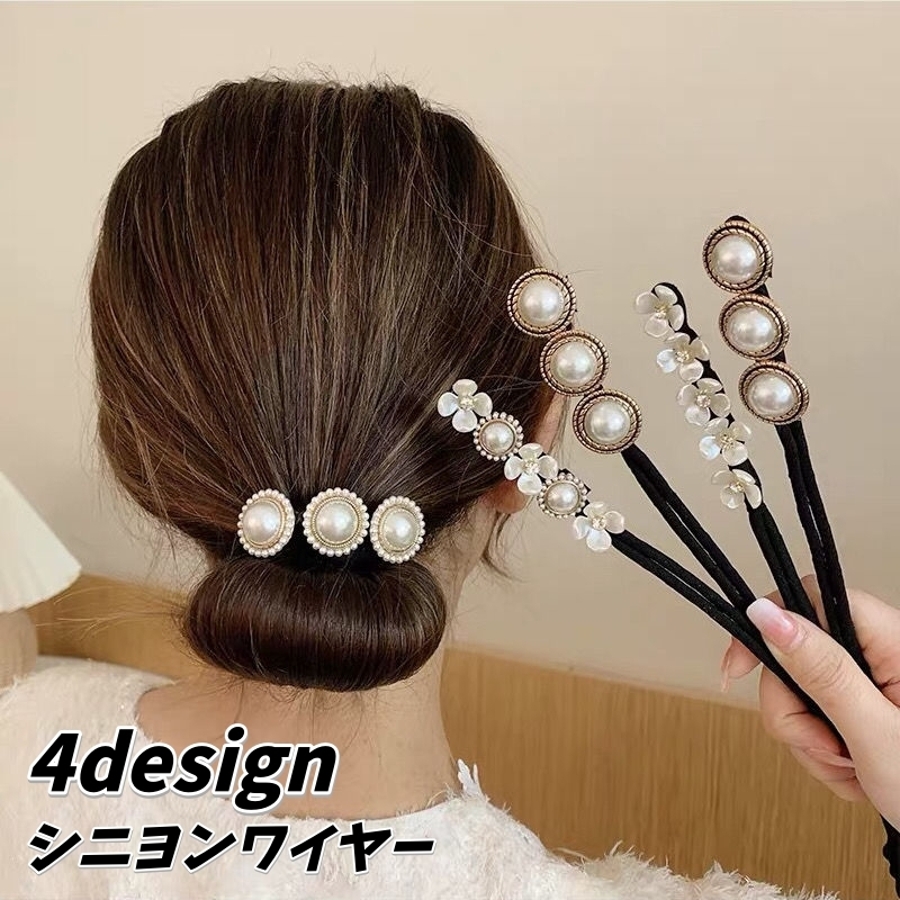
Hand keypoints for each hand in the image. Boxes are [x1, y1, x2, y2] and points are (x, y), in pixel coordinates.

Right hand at [722, 576, 899, 829]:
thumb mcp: (875, 733)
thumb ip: (822, 672)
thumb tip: (767, 615)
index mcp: (892, 641)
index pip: (811, 599)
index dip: (769, 626)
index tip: (739, 669)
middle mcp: (880, 651)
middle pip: (794, 653)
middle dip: (795, 710)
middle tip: (827, 748)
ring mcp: (870, 680)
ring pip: (797, 689)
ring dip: (810, 738)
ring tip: (850, 769)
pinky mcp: (861, 703)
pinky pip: (813, 714)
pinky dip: (822, 749)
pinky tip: (853, 771)